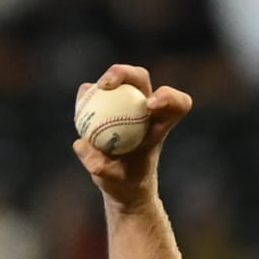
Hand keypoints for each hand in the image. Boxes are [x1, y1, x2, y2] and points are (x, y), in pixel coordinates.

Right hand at [72, 64, 193, 211]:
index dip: (168, 98)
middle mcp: (145, 109)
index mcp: (159, 126)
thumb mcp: (114, 181)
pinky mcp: (107, 105)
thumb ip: (101, 167)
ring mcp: (126, 104)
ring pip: (119, 80)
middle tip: (106, 85)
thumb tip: (83, 144)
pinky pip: (96, 92)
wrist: (120, 183)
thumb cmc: (125, 184)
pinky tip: (81, 106)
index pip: (177, 104)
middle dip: (125, 73)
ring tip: (89, 93)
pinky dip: (88, 95)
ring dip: (104, 80)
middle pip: (140, 78)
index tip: (149, 106)